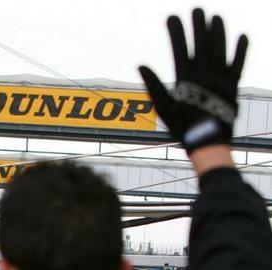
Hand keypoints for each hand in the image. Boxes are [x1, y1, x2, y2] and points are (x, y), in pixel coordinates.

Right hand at [138, 9, 246, 151]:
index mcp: (186, 79)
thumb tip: (141, 66)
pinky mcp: (233, 85)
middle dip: (198, 25)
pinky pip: (238, 64)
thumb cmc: (181, 127)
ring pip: (220, 50)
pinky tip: (242, 36)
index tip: (172, 17)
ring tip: (215, 16)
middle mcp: (205, 75)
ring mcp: (221, 79)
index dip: (176, 32)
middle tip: (196, 9)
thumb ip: (153, 85)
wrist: (207, 141)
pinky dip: (240, 50)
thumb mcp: (162, 108)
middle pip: (202, 44)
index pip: (180, 49)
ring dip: (219, 31)